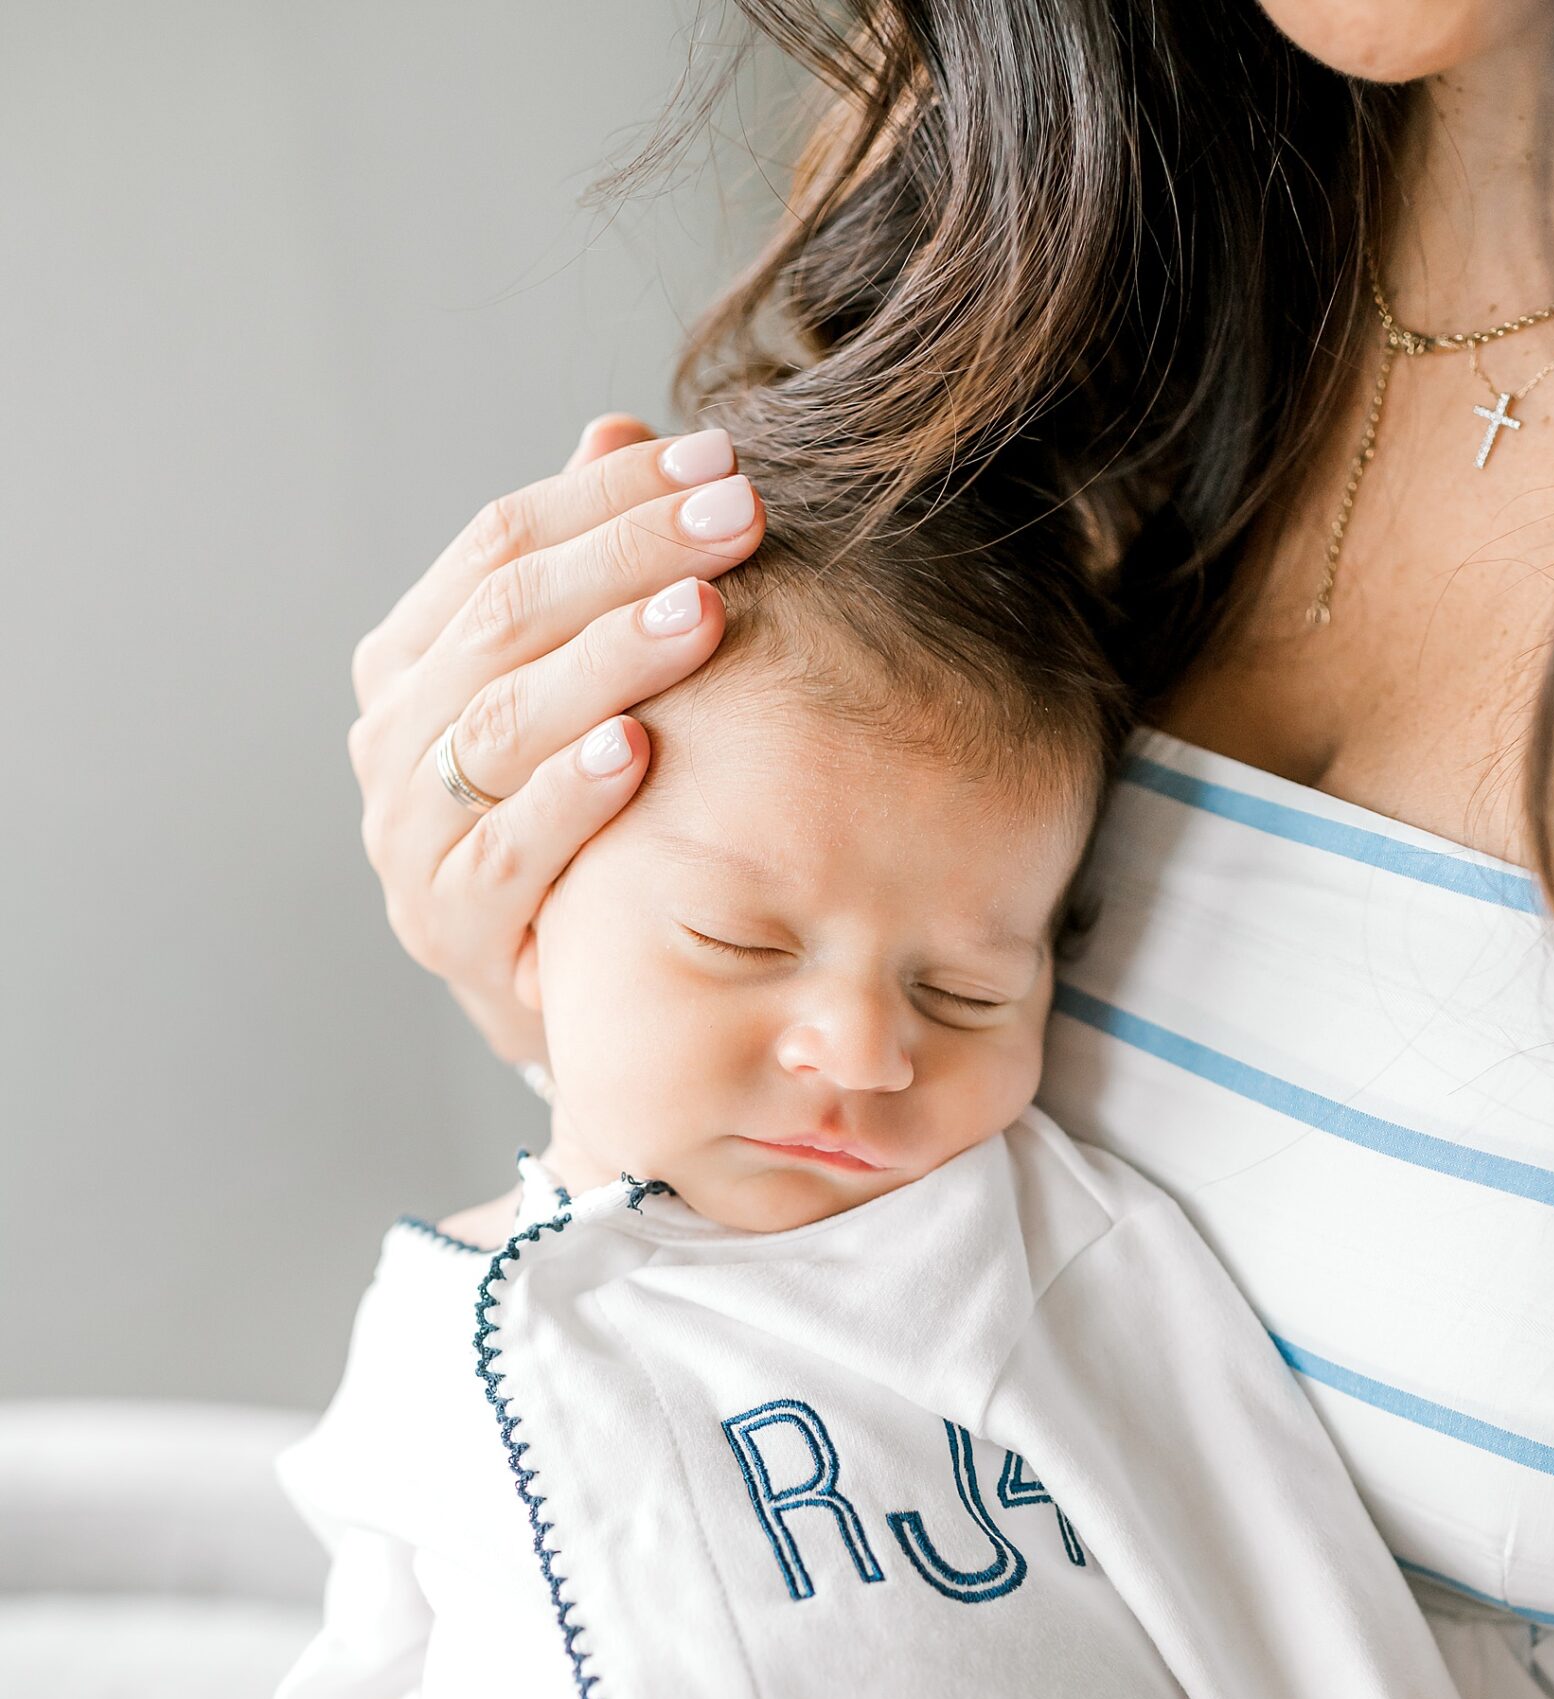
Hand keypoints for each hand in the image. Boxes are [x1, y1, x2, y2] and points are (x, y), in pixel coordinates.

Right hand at [349, 414, 764, 1061]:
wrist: (565, 991)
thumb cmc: (587, 822)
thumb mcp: (589, 691)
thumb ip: (591, 573)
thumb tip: (620, 429)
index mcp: (413, 661)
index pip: (499, 545)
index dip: (610, 496)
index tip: (719, 460)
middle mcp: (393, 741)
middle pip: (503, 621)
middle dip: (628, 558)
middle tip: (737, 517)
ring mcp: (409, 840)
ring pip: (497, 728)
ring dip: (605, 662)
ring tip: (699, 614)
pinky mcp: (449, 929)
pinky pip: (503, 851)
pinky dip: (567, 797)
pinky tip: (637, 752)